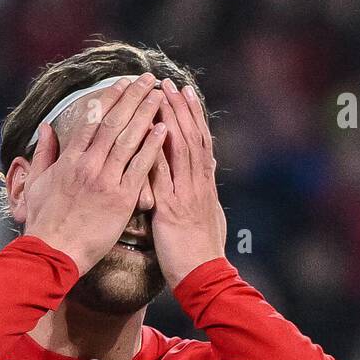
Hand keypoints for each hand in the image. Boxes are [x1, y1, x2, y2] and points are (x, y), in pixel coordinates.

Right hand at [24, 74, 167, 273]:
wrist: (54, 253)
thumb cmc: (44, 223)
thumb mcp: (37, 183)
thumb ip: (44, 153)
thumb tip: (46, 128)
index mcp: (70, 159)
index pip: (92, 119)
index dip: (110, 97)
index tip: (123, 83)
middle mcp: (89, 165)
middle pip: (114, 121)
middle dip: (132, 96)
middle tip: (147, 78)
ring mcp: (106, 181)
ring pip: (129, 138)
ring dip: (146, 113)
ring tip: (159, 94)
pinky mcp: (121, 199)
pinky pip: (140, 167)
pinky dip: (152, 145)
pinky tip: (164, 128)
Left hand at [151, 79, 226, 287]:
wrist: (205, 277)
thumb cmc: (202, 253)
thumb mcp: (209, 218)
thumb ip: (204, 194)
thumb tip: (209, 175)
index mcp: (205, 186)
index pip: (200, 142)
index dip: (192, 115)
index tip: (184, 92)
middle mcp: (198, 184)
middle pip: (192, 137)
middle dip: (181, 107)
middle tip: (170, 82)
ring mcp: (187, 194)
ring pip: (181, 149)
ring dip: (170, 119)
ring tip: (161, 95)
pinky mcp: (172, 208)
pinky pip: (164, 174)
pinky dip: (158, 151)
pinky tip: (150, 132)